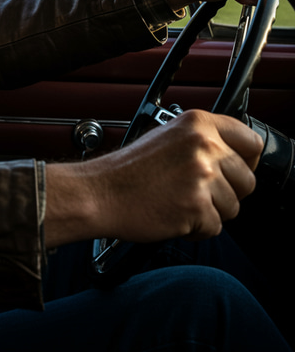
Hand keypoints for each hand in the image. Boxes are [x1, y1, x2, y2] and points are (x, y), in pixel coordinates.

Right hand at [44, 110, 262, 247]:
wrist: (100, 192)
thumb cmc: (128, 170)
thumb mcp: (167, 137)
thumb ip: (203, 141)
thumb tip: (236, 156)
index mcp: (198, 123)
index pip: (252, 141)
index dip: (246, 160)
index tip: (235, 168)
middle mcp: (204, 145)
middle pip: (248, 180)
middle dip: (227, 192)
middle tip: (195, 190)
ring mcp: (202, 176)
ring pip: (233, 207)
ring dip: (209, 211)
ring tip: (178, 200)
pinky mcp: (198, 206)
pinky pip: (215, 227)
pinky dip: (196, 228)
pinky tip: (173, 214)